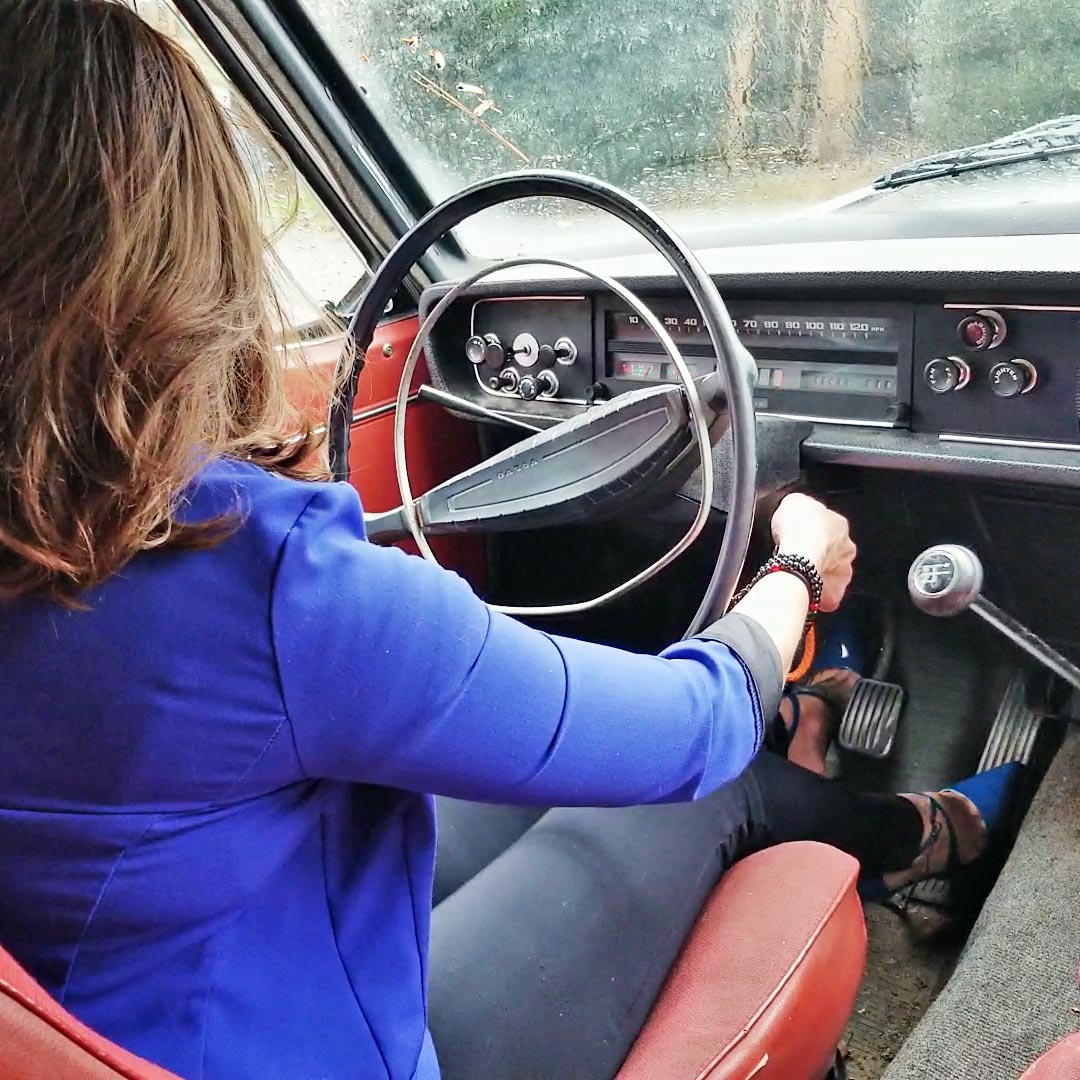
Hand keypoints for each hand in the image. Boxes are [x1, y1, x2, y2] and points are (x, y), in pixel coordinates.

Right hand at [770, 493, 855, 611]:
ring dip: (820, 575)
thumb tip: (796, 507)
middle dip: (820, 555)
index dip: (812, 531)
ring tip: (801, 576)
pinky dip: (817, 596)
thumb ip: (799, 505)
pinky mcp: (833, 592)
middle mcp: (846, 549)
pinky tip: (804, 592)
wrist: (797, 556)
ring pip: (832, 575)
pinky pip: (827, 597)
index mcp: (839, 524)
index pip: (829, 527)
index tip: (798, 535)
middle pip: (834, 552)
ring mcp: (842, 572)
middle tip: (800, 557)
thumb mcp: (793, 502)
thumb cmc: (797, 529)